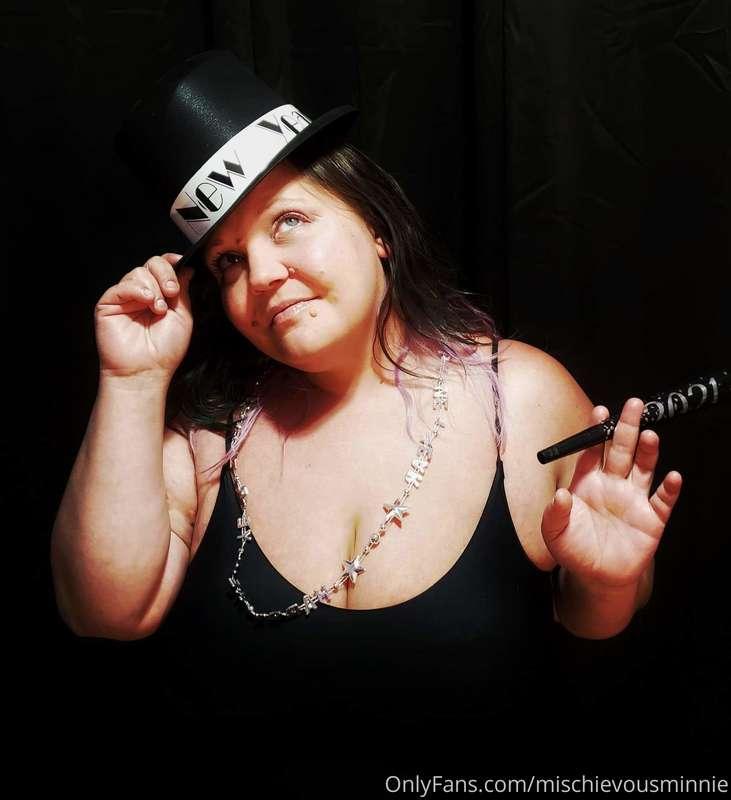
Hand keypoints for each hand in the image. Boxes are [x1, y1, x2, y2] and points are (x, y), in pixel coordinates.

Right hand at [95, 254, 194, 380]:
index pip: (164, 268)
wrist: (146, 370)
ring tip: (158, 309)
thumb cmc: (165, 350)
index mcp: (160, 295)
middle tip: (172, 292)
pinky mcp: (109, 304)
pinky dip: (136, 290)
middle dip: (165, 274)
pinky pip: (122, 286)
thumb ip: (183, 291)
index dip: (171, 262)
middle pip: (151, 264)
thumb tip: (186, 268)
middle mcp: (142, 294)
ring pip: (138, 273)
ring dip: (153, 288)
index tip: (181, 261)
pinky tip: (146, 301)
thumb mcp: (183, 316)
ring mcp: (125, 298)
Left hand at [540, 398, 682, 589]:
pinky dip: (669, 489)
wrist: (596, 577)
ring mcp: (633, 499)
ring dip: (648, 452)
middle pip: (621, 450)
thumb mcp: (554, 533)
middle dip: (627, 427)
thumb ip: (554, 513)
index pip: (593, 450)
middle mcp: (612, 484)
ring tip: (649, 435)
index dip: (596, 431)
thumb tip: (559, 495)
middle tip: (633, 405)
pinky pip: (662, 501)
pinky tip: (672, 477)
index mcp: (587, 482)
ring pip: (643, 469)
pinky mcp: (651, 519)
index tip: (600, 411)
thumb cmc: (574, 549)